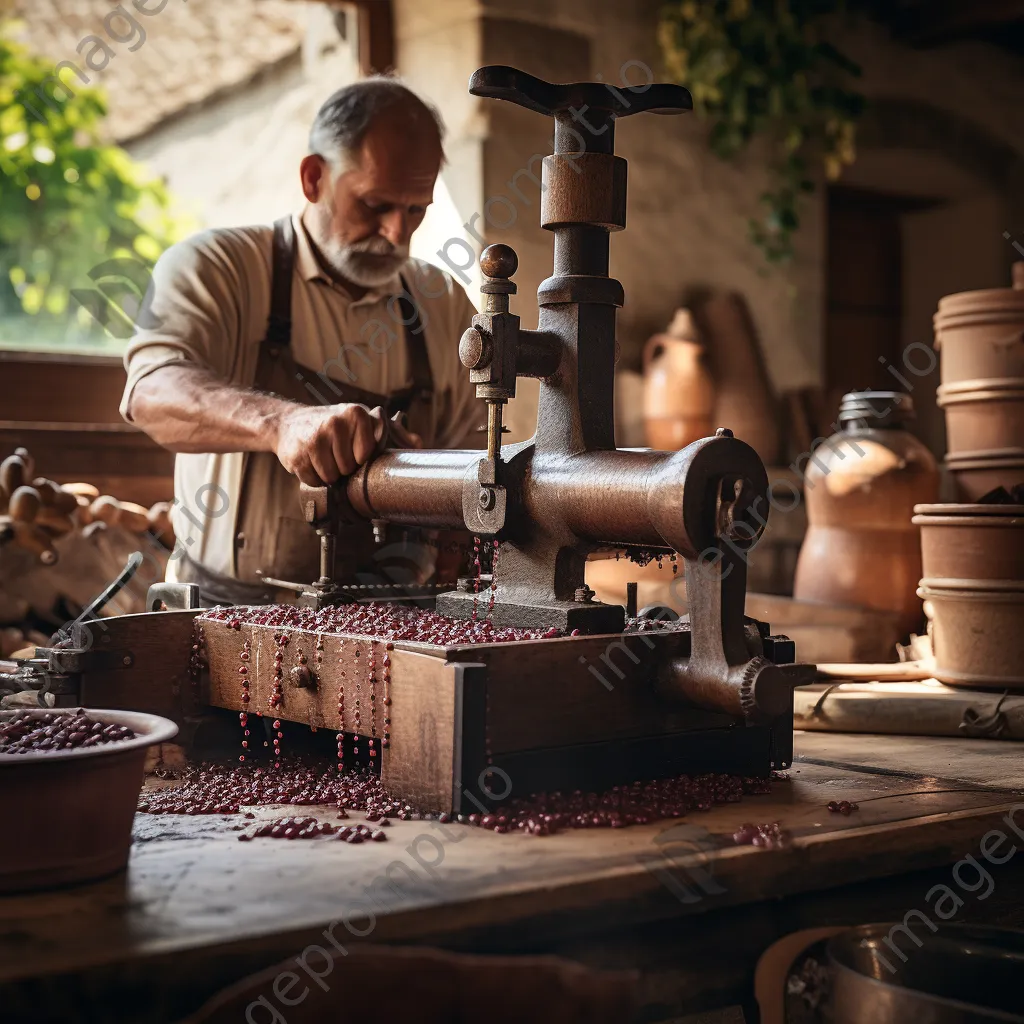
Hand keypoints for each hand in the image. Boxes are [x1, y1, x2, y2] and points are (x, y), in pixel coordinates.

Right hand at [274, 403, 421, 485]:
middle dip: (343, 468)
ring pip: (331, 477)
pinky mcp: (296, 455)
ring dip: (328, 474)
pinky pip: (314, 481)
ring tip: (323, 458)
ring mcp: (314, 438)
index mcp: (356, 413)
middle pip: (349, 468)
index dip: (361, 459)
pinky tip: (310, 462)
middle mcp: (335, 423)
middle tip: (335, 454)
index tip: (354, 451)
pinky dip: (313, 478)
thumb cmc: (334, 426)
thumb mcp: (362, 422)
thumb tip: (419, 445)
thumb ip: (393, 433)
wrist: (290, 424)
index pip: (366, 455)